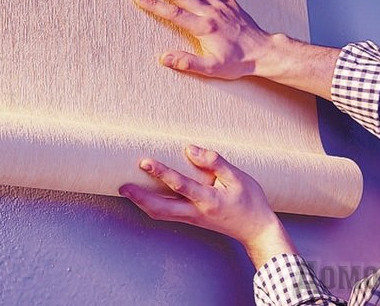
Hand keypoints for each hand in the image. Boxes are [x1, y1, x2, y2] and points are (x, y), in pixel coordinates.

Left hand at [119, 145, 296, 268]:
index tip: (145, 161)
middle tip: (122, 185)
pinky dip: (152, 206)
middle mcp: (196, 212)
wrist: (257, 230)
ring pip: (160, 214)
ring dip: (142, 203)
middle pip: (160, 209)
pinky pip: (167, 214)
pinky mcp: (192, 220)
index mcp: (208, 200)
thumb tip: (190, 149)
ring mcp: (192, 219)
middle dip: (139, 197)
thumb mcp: (238, 178)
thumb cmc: (250, 201)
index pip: (180, 185)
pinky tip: (144, 198)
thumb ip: (215, 162)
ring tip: (127, 190)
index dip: (161, 173)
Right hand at [134, 0, 272, 79]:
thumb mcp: (212, 68)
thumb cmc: (238, 61)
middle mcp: (210, 11)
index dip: (154, 4)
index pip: (173, 13)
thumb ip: (188, 62)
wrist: (263, 51)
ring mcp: (219, 3)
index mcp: (204, 27)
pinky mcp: (227, 0)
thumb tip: (164, 58)